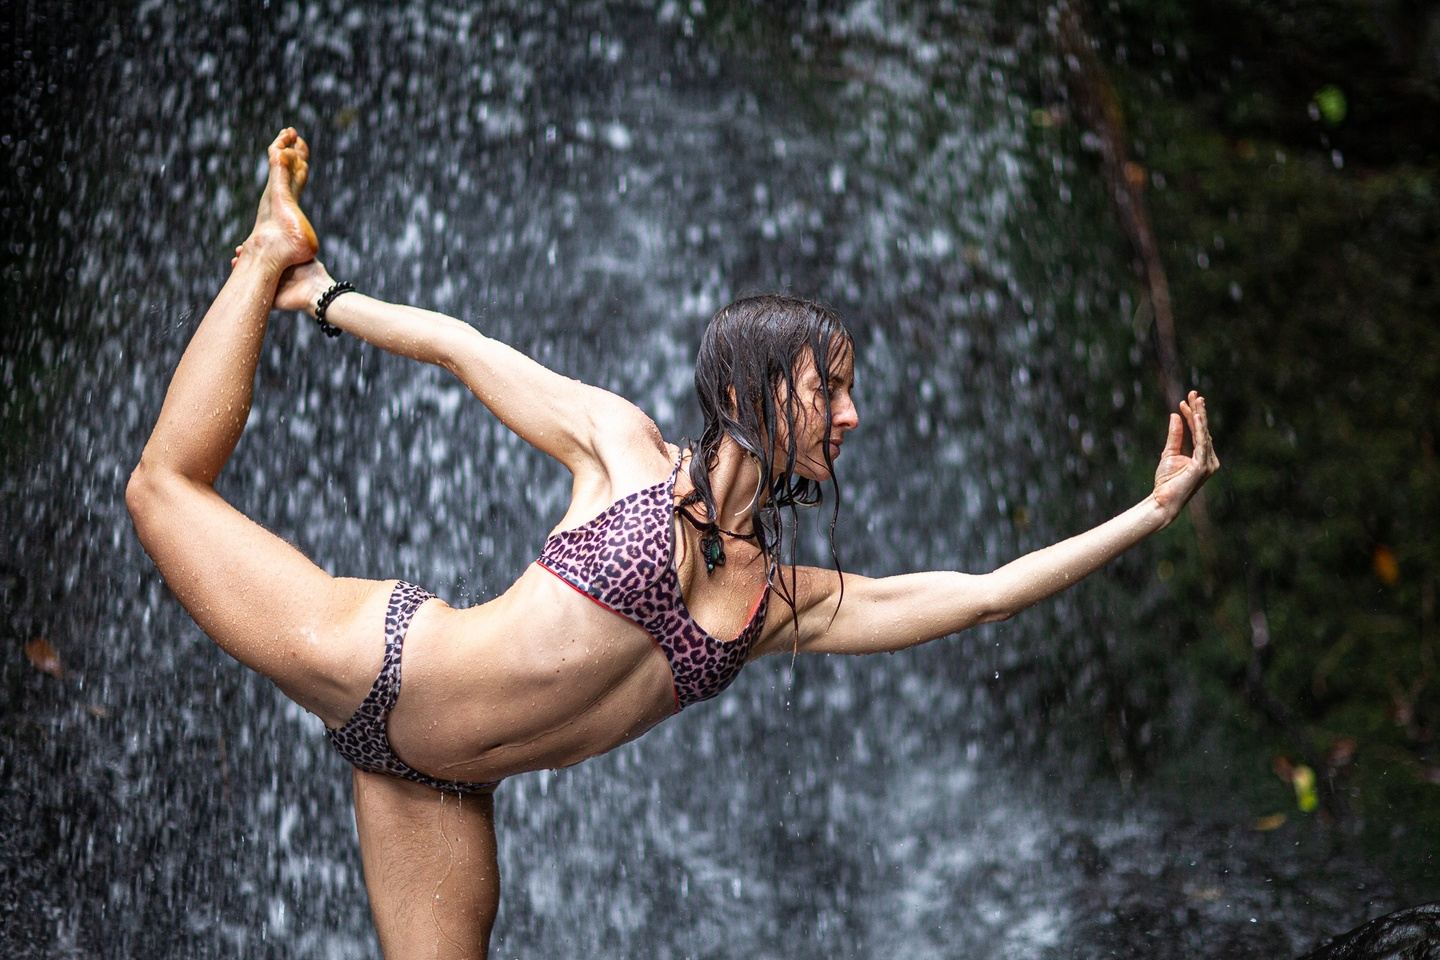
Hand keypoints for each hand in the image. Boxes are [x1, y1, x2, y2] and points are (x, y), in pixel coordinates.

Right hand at [231, 246, 333, 312]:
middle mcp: (274, 275)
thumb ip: (290, 245)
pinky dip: (244, 285)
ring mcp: (270, 287)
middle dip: (244, 257)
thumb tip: (279, 230)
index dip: (252, 250)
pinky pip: (254, 292)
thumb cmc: (312, 271)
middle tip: (238, 251)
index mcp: (279, 264)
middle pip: (254, 265)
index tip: (243, 244)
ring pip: (251, 278)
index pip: (261, 255)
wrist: (316, 291)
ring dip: (240, 270)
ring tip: (235, 261)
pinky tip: (237, 276)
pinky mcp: (270, 299)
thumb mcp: (300, 254)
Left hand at [1152, 390, 1219, 521]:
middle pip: (1203, 430)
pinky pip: (1202, 443)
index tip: (1183, 401)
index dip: (1192, 415)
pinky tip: (1197, 415)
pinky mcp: (1202, 466)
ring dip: (1199, 415)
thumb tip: (1175, 415)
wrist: (1163, 500)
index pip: (1198, 431)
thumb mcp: (1169, 453)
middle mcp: (1210, 459)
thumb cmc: (1166, 481)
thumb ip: (1175, 435)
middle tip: (1193, 393)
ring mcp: (1208, 463)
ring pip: (1203, 434)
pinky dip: (1199, 428)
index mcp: (1203, 456)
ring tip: (1195, 399)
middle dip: (1198, 411)